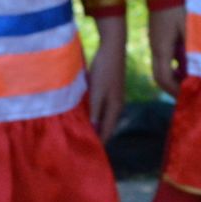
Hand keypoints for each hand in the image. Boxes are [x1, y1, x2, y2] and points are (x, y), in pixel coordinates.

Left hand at [88, 16, 126, 140]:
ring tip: (84, 132)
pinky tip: (87, 114)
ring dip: (96, 125)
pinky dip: (95, 114)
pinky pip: (102, 108)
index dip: (99, 142)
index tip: (89, 153)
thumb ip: (95, 111)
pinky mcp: (110, 91)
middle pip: (106, 127)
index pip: (106, 132)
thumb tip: (95, 130)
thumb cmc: (104, 70)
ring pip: (104, 117)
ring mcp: (114, 98)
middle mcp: (116, 106)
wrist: (112, 48)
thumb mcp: (97, 92)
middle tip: (84, 145)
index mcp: (114, 108)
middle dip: (97, 136)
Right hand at [148, 4, 185, 97]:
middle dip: (173, 87)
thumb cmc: (178, 5)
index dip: (175, 90)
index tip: (187, 96)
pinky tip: (187, 64)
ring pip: (161, 68)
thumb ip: (194, 50)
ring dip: (174, 77)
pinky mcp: (159, 36)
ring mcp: (155, 41)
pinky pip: (164, 57)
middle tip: (188, 93)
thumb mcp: (190, 28)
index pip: (164, 78)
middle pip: (159, 76)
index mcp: (161, 48)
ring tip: (189, 81)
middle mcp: (154, 47)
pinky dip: (174, 66)